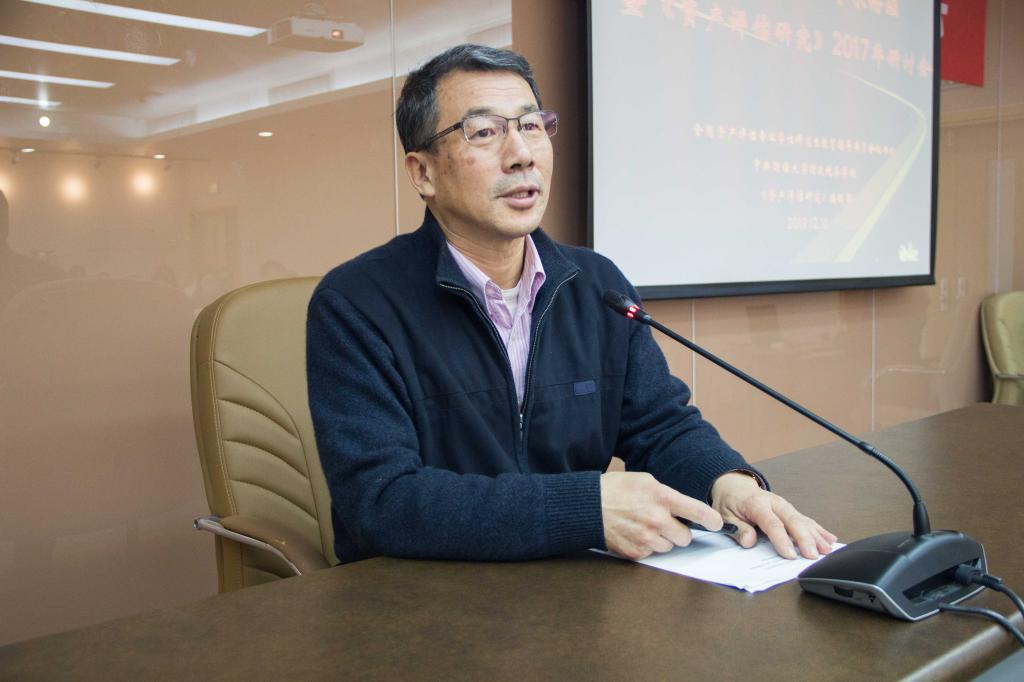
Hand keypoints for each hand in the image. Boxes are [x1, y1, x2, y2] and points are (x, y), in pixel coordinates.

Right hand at [600, 472, 722, 559]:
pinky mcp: (636, 552)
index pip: (698, 513)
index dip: (711, 520)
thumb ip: (667, 495)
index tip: (716, 523)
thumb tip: (685, 509)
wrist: (588, 506)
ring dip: (662, 540)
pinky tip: (635, 534)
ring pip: (669, 547)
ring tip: (645, 527)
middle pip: (685, 538)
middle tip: (666, 523)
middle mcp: (657, 520)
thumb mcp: (645, 481)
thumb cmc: (616, 489)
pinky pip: (652, 554)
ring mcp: (646, 538)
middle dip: (679, 532)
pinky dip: (647, 546)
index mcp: (662, 497)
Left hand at [711, 472, 836, 559]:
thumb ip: (737, 528)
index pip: (772, 523)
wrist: (735, 487)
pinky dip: (819, 530)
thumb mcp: (725, 516)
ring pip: (803, 520)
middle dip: (805, 539)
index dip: (781, 539)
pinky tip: (830, 539)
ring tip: (827, 550)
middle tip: (813, 555)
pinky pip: (806, 520)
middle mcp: (774, 503)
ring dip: (816, 536)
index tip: (790, 554)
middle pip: (793, 521)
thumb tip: (749, 541)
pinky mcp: (790, 511)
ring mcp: (785, 506)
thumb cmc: (730, 503)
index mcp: (757, 504)